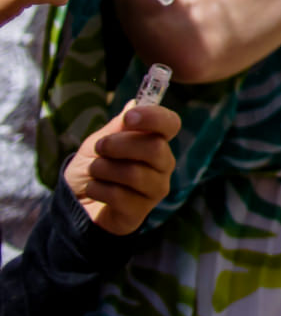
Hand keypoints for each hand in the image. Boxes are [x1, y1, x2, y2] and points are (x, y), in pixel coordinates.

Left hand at [63, 101, 180, 236]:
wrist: (75, 203)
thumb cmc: (91, 169)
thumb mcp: (97, 143)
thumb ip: (116, 127)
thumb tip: (134, 103)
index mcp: (155, 142)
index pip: (170, 124)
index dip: (154, 118)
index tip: (130, 118)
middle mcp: (162, 164)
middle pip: (154, 148)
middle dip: (119, 145)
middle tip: (99, 147)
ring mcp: (155, 189)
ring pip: (135, 173)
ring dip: (103, 169)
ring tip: (94, 172)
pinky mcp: (140, 212)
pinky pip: (120, 196)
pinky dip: (97, 189)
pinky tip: (94, 191)